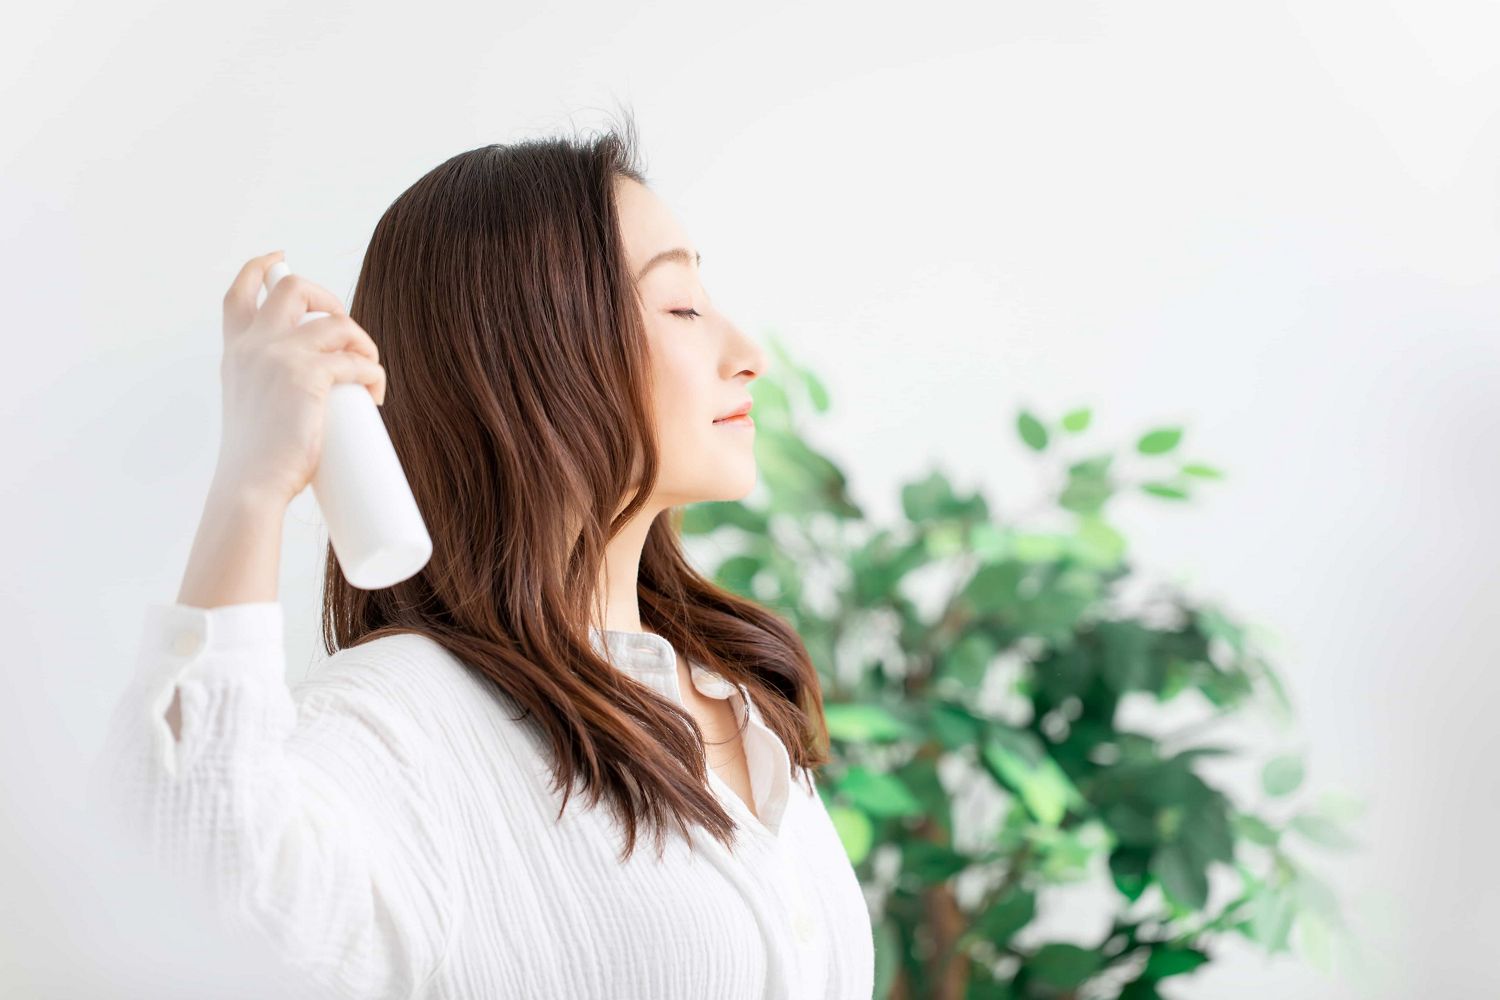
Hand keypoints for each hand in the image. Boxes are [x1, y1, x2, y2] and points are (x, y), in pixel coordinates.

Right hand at [210, 250, 387, 510]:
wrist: (250, 487)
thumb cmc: (257, 462)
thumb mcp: (250, 408)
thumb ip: (270, 387)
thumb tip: (318, 389)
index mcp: (236, 352)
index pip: (240, 293)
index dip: (260, 267)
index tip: (278, 255)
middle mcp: (253, 345)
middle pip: (293, 287)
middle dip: (328, 297)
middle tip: (346, 329)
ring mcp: (280, 356)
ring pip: (337, 322)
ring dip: (363, 341)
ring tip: (370, 369)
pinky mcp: (308, 376)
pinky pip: (356, 361)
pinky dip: (374, 373)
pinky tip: (375, 392)